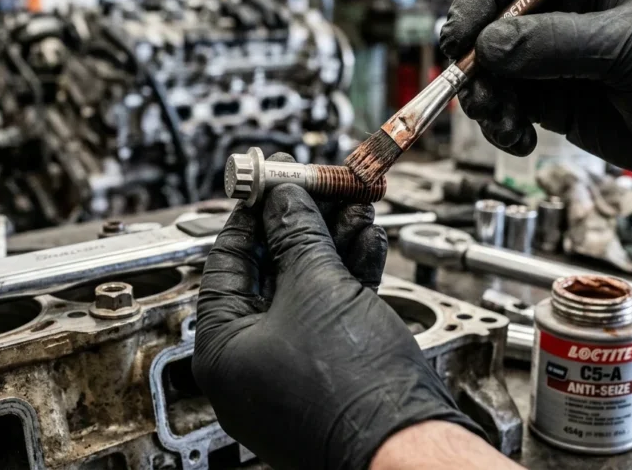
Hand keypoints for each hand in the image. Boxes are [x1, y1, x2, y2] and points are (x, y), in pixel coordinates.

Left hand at [193, 157, 481, 469]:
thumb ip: (297, 234)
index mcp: (223, 352)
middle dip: (303, 228)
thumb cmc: (351, 388)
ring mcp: (291, 373)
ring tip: (355, 211)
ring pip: (307, 291)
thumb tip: (283, 201)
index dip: (251, 218)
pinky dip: (349, 278)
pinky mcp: (330, 374)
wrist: (408, 443)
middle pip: (271, 275)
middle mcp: (250, 365)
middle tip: (318, 192)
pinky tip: (369, 245)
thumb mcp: (318, 287)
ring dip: (333, 246)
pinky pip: (331, 314)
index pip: (225, 266)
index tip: (269, 187)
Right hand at [440, 0, 631, 193]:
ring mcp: (554, 55)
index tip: (464, 35)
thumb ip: (560, 44)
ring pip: (490, 69)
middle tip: (473, 87)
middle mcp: (564, 7)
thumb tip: (490, 45)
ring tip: (504, 122)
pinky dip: (501, 125)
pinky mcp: (553, 98)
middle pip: (489, 18)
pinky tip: (520, 138)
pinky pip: (506, 106)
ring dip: (485, 97)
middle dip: (474, 56)